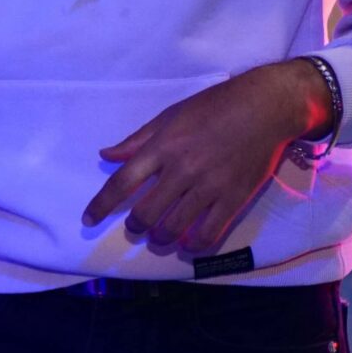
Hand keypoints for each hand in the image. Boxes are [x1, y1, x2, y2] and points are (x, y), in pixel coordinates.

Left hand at [83, 60, 326, 256]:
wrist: (263, 108)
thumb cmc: (212, 107)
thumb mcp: (169, 116)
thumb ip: (137, 140)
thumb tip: (106, 155)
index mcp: (162, 147)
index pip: (123, 182)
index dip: (101, 205)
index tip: (88, 219)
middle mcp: (182, 170)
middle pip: (146, 213)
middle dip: (134, 226)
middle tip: (135, 227)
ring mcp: (209, 186)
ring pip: (174, 227)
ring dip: (160, 238)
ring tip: (158, 237)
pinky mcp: (234, 198)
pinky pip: (209, 233)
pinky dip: (193, 245)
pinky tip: (187, 244)